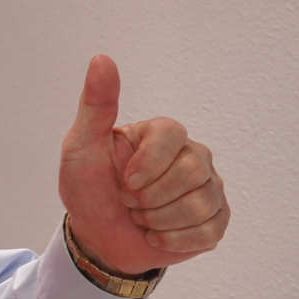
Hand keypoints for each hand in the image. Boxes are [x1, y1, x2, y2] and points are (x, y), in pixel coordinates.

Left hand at [59, 55, 228, 276]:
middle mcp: (193, 155)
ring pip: (200, 203)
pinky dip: (173, 240)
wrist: (97, 236)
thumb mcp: (82, 147)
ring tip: (141, 216)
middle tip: (129, 201)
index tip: (126, 181)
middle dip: (150, 197)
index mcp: (163, 134)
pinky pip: (209, 230)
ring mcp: (209, 187)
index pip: (173, 135)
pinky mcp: (216, 219)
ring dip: (158, 220)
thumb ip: (96, 104)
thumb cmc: (89, 188)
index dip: (148, 164)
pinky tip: (155, 235)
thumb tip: (101, 58)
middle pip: (192, 171)